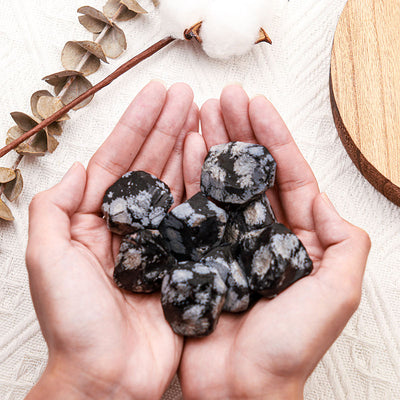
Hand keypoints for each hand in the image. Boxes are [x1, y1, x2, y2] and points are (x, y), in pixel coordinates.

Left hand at [25, 81, 196, 399]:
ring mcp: (160, 239)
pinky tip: (213, 159)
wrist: (109, 376)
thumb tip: (79, 169)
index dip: (137, 124)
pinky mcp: (184, 258)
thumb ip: (55, 209)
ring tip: (204, 115)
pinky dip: (204, 186)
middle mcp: (130, 223)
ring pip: (175, 183)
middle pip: (150, 164)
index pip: (119, 159)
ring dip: (188, 147)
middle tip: (188, 94)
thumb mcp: (47, 259)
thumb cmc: (74, 323)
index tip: (158, 93)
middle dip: (167, 126)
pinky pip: (195, 215)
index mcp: (95, 218)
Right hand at [179, 85, 370, 399]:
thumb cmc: (288, 346)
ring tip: (202, 113)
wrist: (239, 386)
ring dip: (215, 146)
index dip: (273, 138)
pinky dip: (192, 177)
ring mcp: (230, 240)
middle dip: (240, 132)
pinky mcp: (202, 251)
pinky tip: (187, 150)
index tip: (257, 105)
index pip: (288, 175)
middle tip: (224, 99)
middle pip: (253, 172)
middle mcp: (263, 233)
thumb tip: (330, 201)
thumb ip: (347, 243)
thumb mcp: (337, 292)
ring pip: (223, 182)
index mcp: (298, 237)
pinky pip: (196, 206)